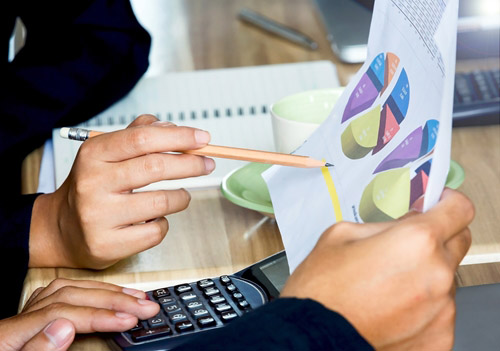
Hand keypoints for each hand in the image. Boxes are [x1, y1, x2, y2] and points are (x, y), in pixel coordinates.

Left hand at [0, 278, 158, 350]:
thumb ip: (36, 350)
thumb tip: (64, 326)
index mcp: (7, 334)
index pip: (63, 313)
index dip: (100, 315)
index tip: (128, 320)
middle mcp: (17, 319)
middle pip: (71, 296)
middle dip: (112, 299)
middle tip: (145, 306)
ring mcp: (23, 318)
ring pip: (69, 291)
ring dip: (106, 292)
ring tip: (135, 297)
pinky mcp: (30, 321)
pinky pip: (63, 295)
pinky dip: (90, 292)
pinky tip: (105, 294)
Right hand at [29, 115, 215, 267]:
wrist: (62, 229)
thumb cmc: (93, 187)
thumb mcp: (107, 154)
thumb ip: (139, 135)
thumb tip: (174, 128)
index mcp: (94, 154)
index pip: (142, 139)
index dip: (178, 137)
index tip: (203, 139)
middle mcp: (92, 183)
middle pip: (155, 167)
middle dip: (190, 164)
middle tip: (206, 164)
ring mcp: (98, 216)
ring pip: (161, 202)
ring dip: (181, 197)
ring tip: (180, 196)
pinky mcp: (108, 244)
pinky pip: (155, 230)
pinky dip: (163, 222)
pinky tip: (153, 218)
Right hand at [281, 188, 473, 349]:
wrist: (313, 337)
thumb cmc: (322, 291)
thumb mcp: (342, 234)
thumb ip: (383, 225)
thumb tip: (403, 225)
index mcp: (415, 242)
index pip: (459, 210)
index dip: (448, 202)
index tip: (440, 204)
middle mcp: (437, 275)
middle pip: (457, 243)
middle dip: (435, 239)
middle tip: (406, 245)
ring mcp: (441, 311)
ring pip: (444, 280)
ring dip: (424, 276)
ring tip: (388, 285)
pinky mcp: (439, 338)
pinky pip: (438, 312)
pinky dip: (420, 307)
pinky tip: (391, 308)